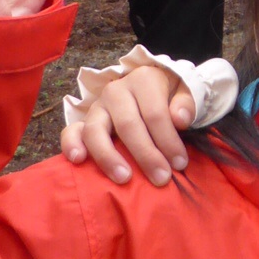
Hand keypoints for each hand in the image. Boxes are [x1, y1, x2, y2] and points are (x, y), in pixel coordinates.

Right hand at [61, 65, 194, 184]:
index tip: (179, 163)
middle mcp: (116, 90)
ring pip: (96, 130)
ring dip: (109, 157)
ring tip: (124, 178)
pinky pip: (71, 131)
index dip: (168, 141)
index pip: (155, 114)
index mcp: (143, 80)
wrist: (147, 88)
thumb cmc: (168, 96)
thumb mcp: (184, 92)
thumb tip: (180, 119)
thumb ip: (187, 104)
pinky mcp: (83, 120)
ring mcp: (97, 106)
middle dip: (146, 155)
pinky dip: (71, 145)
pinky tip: (78, 160)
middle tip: (161, 178)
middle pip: (128, 125)